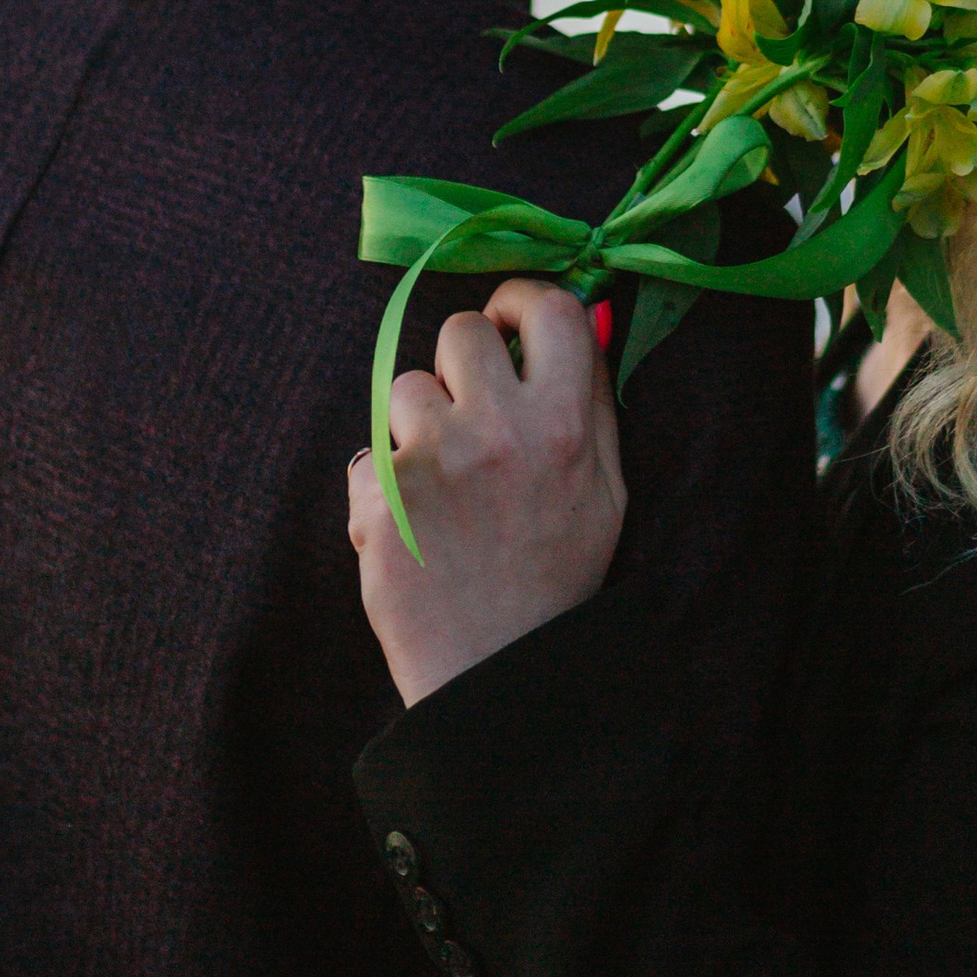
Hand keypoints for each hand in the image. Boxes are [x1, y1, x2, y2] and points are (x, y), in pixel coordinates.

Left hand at [348, 280, 628, 706]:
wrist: (498, 675)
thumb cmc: (555, 577)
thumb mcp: (606, 491)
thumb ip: (592, 400)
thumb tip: (581, 316)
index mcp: (567, 426)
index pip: (551, 310)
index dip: (523, 301)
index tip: (510, 324)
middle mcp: (501, 431)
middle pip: (462, 330)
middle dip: (462, 363)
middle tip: (470, 411)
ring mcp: (436, 461)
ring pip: (405, 387)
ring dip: (417, 426)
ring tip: (441, 486)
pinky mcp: (382, 497)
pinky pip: (370, 455)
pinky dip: (383, 490)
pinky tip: (413, 531)